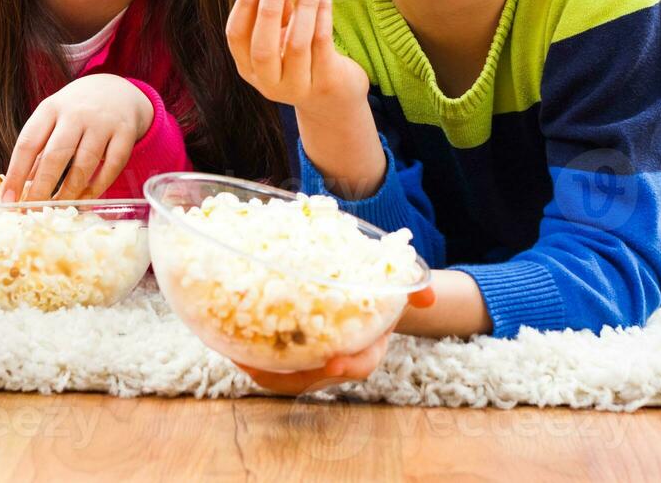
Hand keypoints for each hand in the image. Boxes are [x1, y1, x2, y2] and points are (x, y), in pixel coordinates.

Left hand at [0, 73, 154, 202]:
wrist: (116, 89)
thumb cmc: (76, 111)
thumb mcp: (53, 120)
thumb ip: (38, 151)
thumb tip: (19, 188)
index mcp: (50, 108)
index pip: (28, 143)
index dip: (16, 174)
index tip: (8, 199)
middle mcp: (75, 113)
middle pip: (55, 155)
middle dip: (42, 188)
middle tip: (33, 211)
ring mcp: (102, 122)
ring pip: (84, 164)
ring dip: (70, 192)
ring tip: (59, 209)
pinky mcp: (125, 132)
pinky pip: (111, 166)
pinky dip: (97, 187)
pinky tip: (86, 199)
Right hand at [226, 0, 367, 112]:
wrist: (333, 98)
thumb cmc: (302, 58)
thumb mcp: (282, 36)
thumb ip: (276, 11)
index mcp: (249, 68)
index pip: (236, 36)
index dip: (245, 4)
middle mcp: (268, 83)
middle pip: (262, 47)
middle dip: (268, 10)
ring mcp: (296, 87)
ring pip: (297, 44)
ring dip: (303, 6)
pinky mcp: (325, 83)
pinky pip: (322, 43)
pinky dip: (323, 13)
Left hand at [234, 288, 435, 395]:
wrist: (363, 294)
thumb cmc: (377, 288)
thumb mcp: (394, 282)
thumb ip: (409, 283)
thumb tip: (426, 293)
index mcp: (368, 345)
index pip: (361, 364)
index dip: (348, 366)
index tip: (334, 362)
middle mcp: (341, 360)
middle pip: (315, 379)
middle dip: (290, 378)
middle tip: (262, 369)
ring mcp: (317, 361)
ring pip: (291, 378)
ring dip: (266, 373)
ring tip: (240, 361)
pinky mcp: (296, 355)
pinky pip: (277, 366)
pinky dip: (256, 359)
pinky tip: (234, 347)